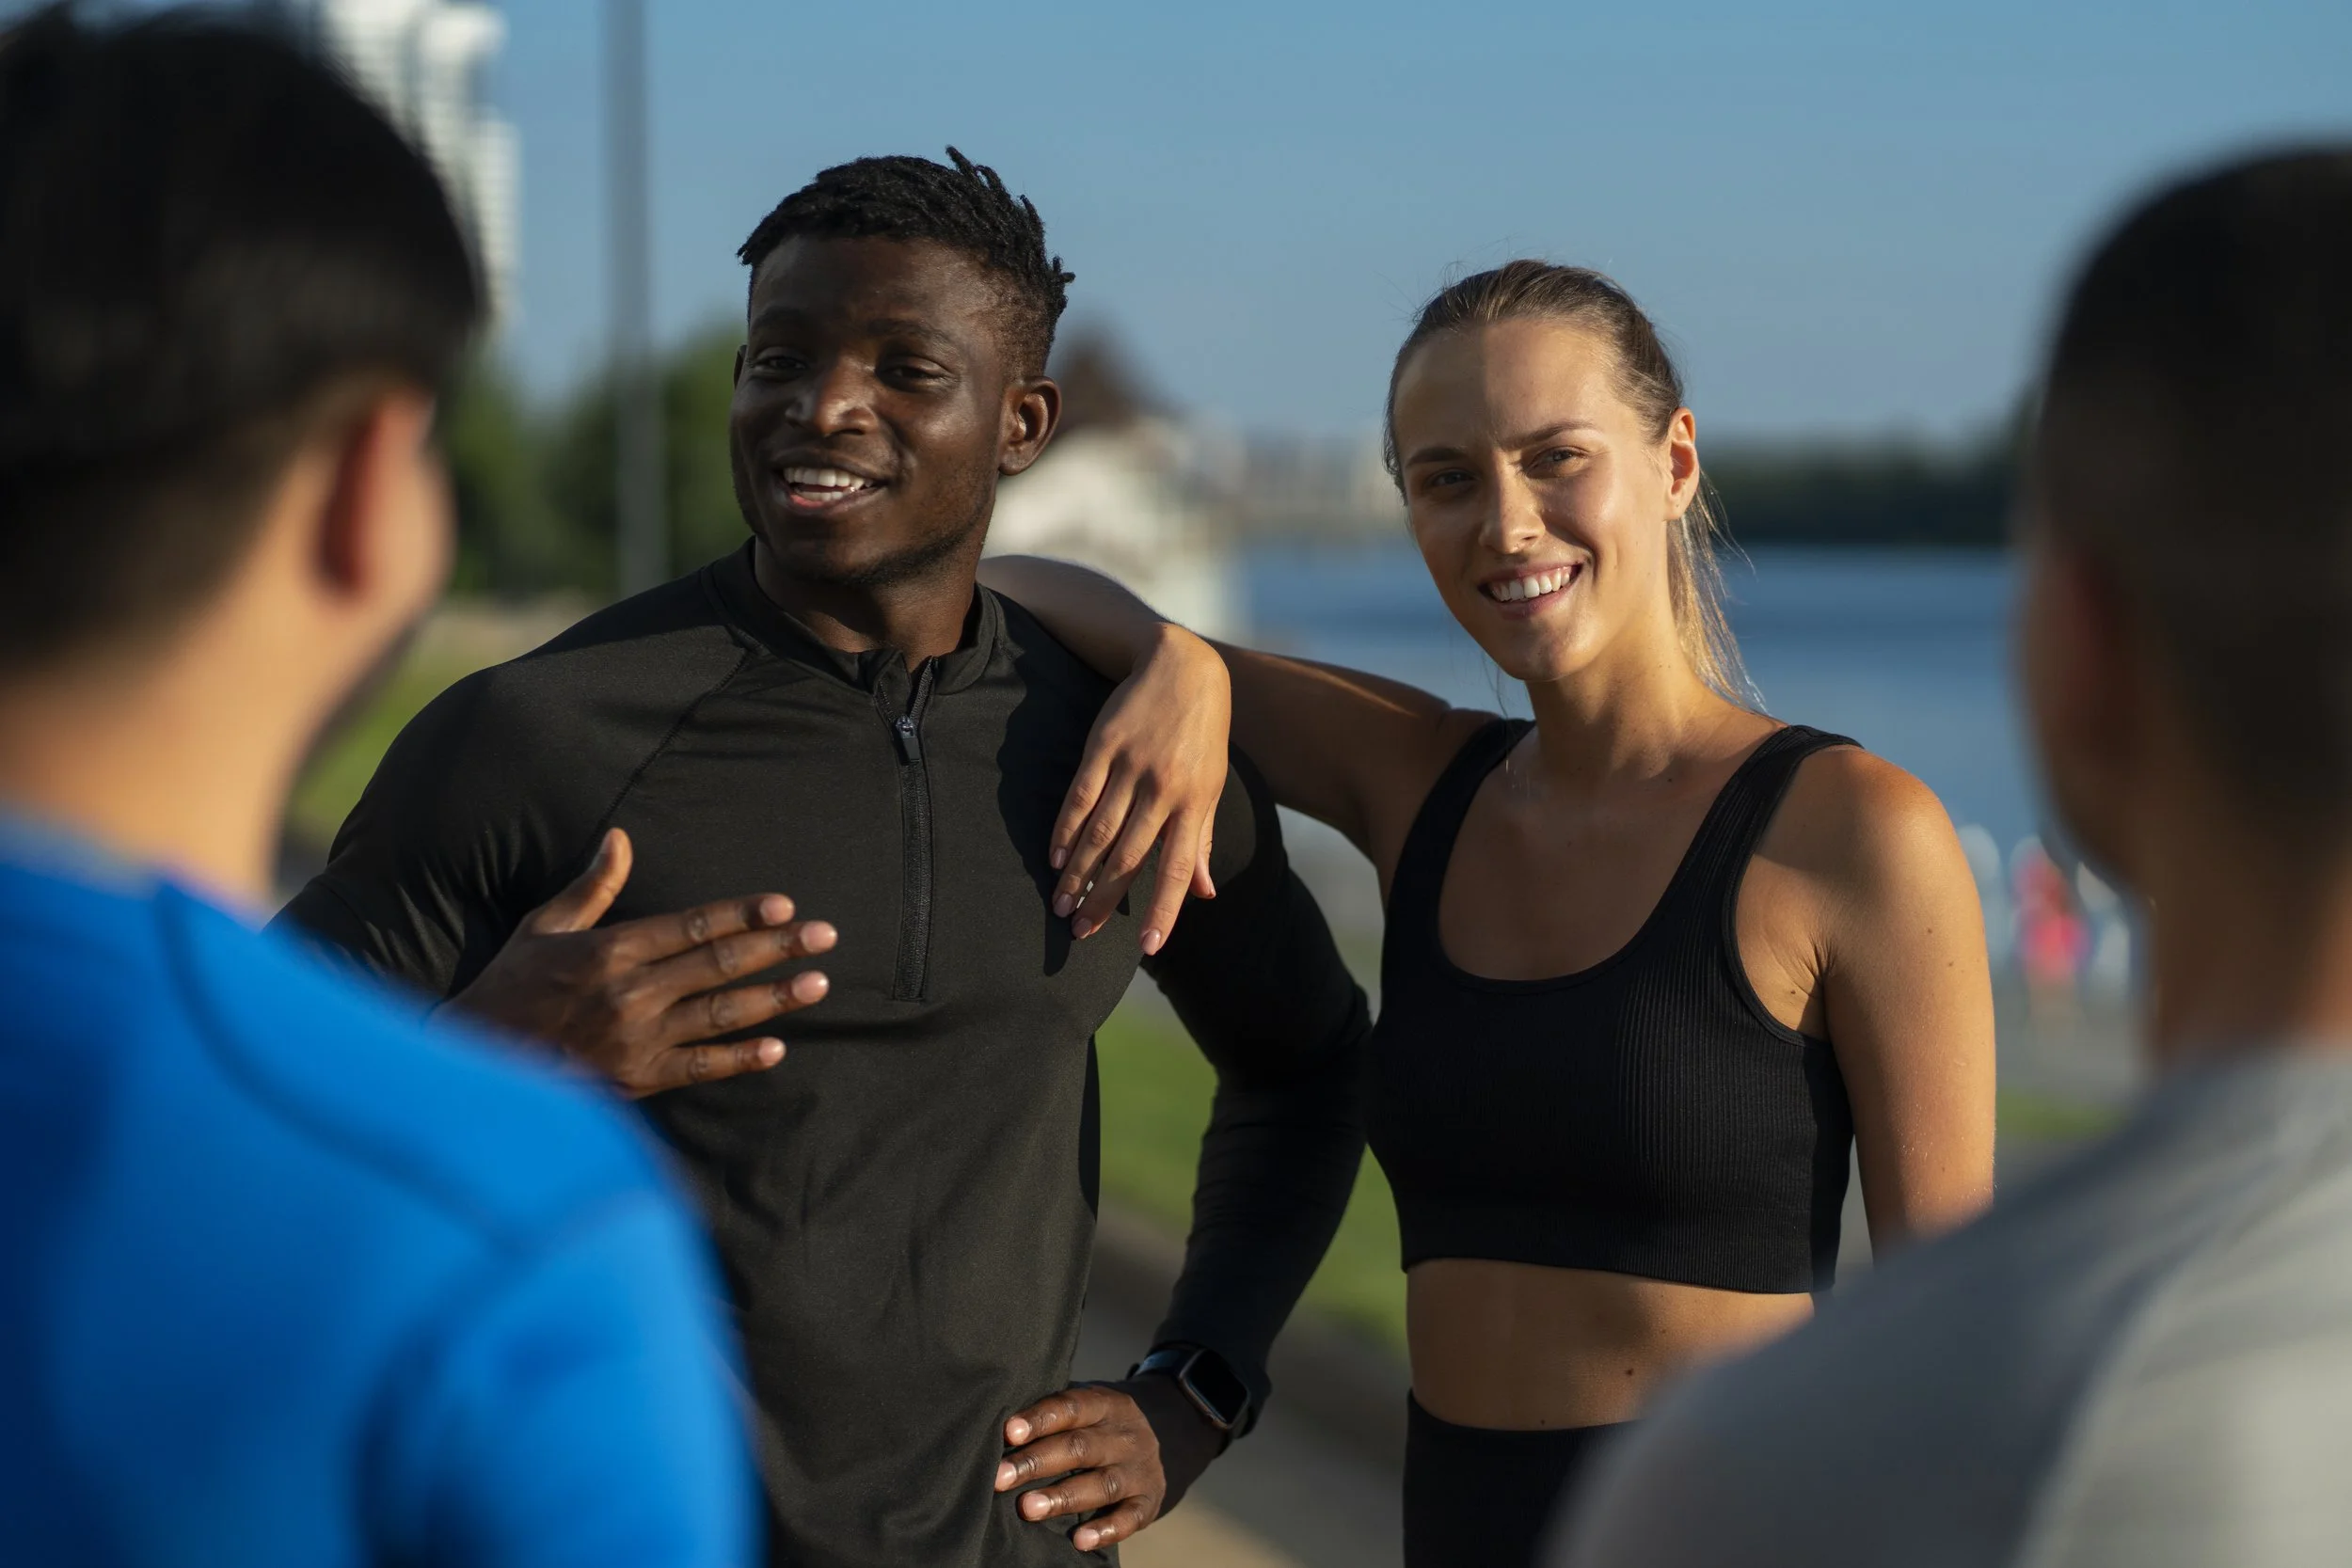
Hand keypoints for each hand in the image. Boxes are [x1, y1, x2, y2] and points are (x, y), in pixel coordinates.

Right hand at [444, 827, 835, 1098]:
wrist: (476, 1058)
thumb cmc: (511, 985)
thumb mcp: (543, 926)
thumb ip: (592, 886)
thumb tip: (621, 837)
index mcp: (611, 950)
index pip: (691, 926)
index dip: (741, 914)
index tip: (783, 905)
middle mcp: (630, 992)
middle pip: (718, 965)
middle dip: (777, 948)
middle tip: (826, 937)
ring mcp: (636, 1038)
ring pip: (719, 1015)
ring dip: (774, 1000)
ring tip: (818, 984)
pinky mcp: (636, 1079)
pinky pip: (699, 1068)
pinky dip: (739, 1060)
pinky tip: (777, 1048)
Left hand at [995, 1377, 1223, 1551]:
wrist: (1171, 1430)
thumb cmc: (1101, 1423)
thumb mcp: (1088, 1408)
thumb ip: (1054, 1415)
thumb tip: (1000, 1429)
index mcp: (1106, 1404)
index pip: (1071, 1407)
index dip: (1040, 1419)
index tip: (1009, 1432)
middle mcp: (1125, 1434)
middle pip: (1079, 1447)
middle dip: (1037, 1462)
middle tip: (1000, 1477)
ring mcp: (1140, 1468)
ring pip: (1102, 1483)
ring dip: (1063, 1496)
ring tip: (1027, 1508)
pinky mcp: (1150, 1500)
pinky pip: (1131, 1517)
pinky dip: (1107, 1529)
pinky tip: (1080, 1540)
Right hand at [1051, 625, 1231, 954]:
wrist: (1182, 667)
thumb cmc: (1202, 736)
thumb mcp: (1212, 785)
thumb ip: (1203, 841)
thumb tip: (1204, 894)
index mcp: (1196, 802)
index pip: (1179, 867)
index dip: (1165, 909)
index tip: (1148, 945)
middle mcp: (1163, 788)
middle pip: (1129, 856)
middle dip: (1104, 899)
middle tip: (1080, 932)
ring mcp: (1131, 767)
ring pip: (1100, 832)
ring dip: (1078, 873)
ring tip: (1061, 903)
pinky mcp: (1103, 747)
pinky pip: (1080, 796)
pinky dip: (1067, 829)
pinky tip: (1057, 857)